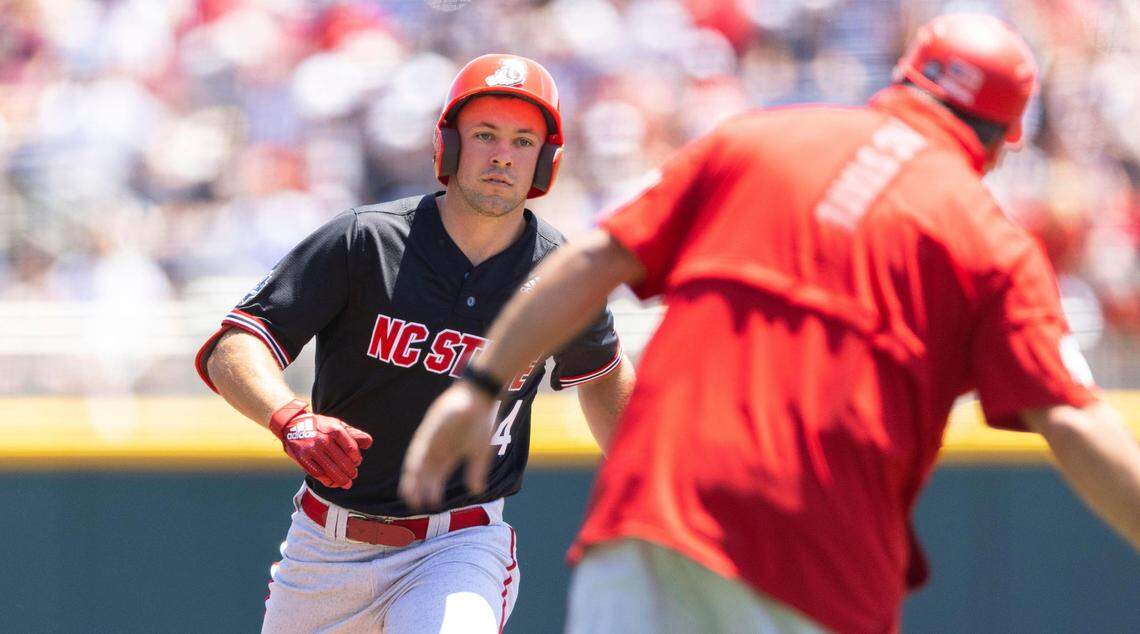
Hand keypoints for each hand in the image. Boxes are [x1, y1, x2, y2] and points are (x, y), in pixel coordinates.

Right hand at [269, 401, 372, 488]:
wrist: (292, 424)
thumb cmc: (320, 426)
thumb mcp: (336, 424)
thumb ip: (353, 434)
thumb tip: (368, 443)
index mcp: (334, 429)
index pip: (351, 448)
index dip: (356, 458)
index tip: (357, 462)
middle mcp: (323, 439)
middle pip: (342, 461)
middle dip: (350, 471)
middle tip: (353, 474)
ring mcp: (312, 449)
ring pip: (331, 469)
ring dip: (341, 479)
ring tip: (347, 483)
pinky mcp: (302, 458)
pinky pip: (318, 473)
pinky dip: (328, 481)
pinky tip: (333, 483)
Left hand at [400, 382, 496, 509]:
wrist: (479, 399)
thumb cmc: (481, 423)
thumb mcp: (480, 453)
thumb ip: (476, 472)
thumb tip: (476, 492)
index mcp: (448, 455)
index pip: (435, 476)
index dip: (432, 490)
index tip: (430, 505)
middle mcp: (436, 449)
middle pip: (423, 473)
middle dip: (419, 488)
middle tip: (415, 505)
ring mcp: (430, 440)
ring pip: (417, 463)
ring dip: (412, 479)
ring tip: (409, 495)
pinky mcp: (428, 430)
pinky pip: (418, 448)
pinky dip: (415, 462)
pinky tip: (412, 474)